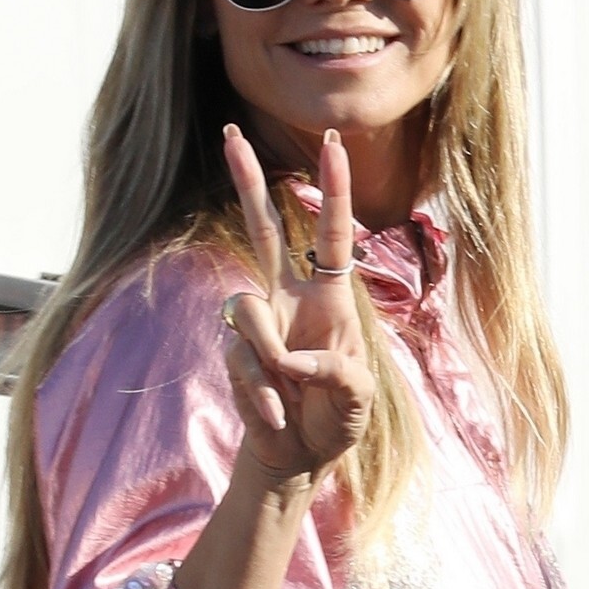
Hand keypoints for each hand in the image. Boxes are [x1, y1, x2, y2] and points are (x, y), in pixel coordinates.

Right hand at [220, 125, 374, 485]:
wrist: (299, 456)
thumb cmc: (336, 420)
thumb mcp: (357, 400)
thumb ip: (337, 374)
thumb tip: (290, 360)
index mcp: (330, 301)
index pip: (332, 237)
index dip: (333, 191)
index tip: (332, 142)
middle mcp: (289, 301)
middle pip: (264, 230)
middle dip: (247, 182)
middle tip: (230, 132)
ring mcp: (257, 326)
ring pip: (246, 311)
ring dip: (272, 362)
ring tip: (292, 397)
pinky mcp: (234, 354)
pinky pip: (242, 362)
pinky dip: (264, 396)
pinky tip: (279, 418)